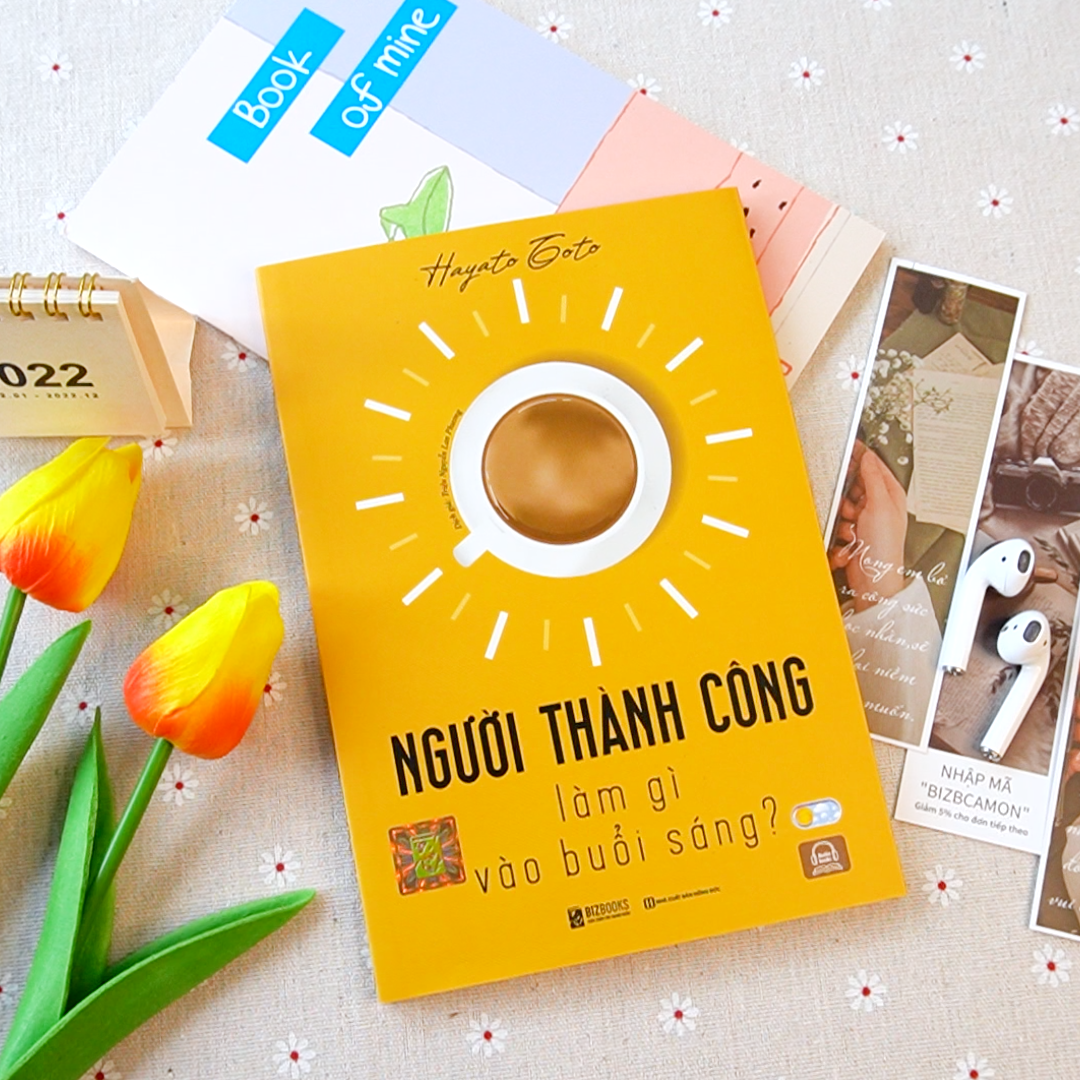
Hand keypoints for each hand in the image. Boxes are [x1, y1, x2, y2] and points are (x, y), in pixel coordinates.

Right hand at [829, 447, 908, 611]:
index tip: (848, 447)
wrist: (873, 579)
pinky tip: (850, 544)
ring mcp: (864, 520)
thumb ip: (872, 478)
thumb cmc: (885, 547)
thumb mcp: (880, 505)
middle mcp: (877, 506)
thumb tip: (867, 457)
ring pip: (841, 507)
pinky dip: (840, 536)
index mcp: (890, 495)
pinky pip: (836, 525)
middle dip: (847, 498)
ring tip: (853, 532)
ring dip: (842, 521)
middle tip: (850, 507)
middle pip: (853, 488)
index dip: (861, 457)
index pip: (873, 467)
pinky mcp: (851, 534)